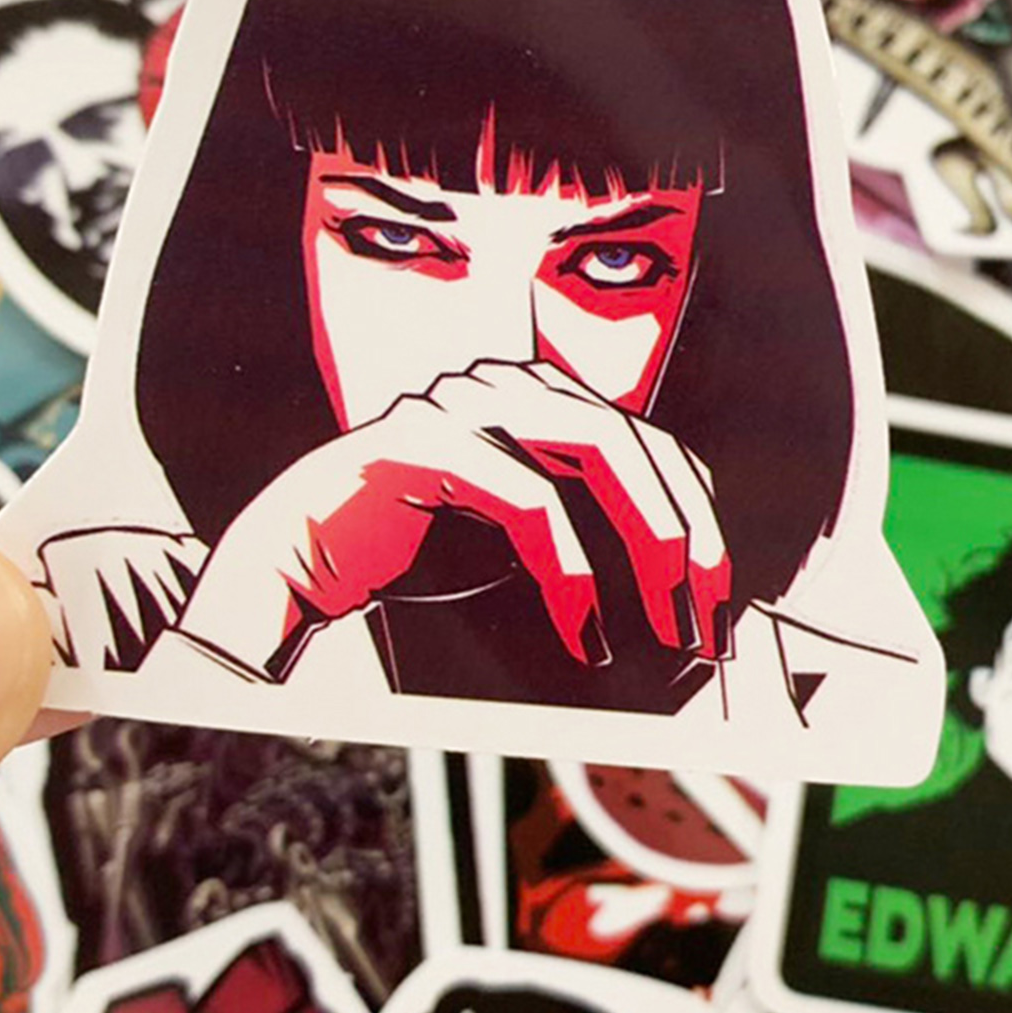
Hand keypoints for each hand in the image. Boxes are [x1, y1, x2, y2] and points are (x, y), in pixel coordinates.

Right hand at [177, 361, 731, 679]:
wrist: (295, 560)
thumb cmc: (413, 554)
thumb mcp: (521, 538)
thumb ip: (587, 528)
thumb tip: (678, 580)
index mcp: (539, 397)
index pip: (651, 440)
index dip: (698, 515)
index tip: (717, 594)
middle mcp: (511, 383)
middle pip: (639, 438)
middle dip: (688, 532)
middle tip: (706, 615)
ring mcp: (468, 403)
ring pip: (600, 449)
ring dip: (647, 543)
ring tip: (665, 623)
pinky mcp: (428, 443)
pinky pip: (529, 498)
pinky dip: (570, 570)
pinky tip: (586, 629)